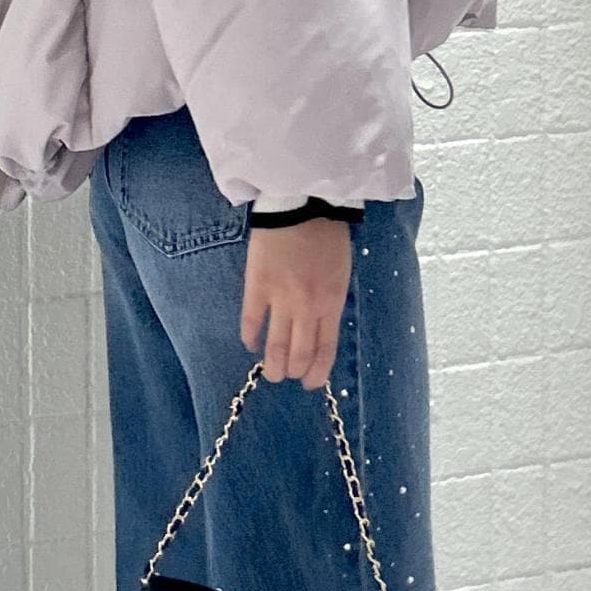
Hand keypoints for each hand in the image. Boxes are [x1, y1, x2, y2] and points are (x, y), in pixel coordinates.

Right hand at [240, 219, 352, 391]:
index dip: (316, 373)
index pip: (325, 351)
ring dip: (272, 365)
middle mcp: (307, 308)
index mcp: (331, 304)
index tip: (310, 383)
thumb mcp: (340, 275)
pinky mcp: (256, 287)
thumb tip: (318, 330)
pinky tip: (251, 345)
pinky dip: (251, 338)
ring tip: (270, 373)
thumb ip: (330, 304)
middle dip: (293, 372)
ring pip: (275, 346)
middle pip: (299, 355)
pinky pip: (251, 321)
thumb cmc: (327, 238)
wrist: (302, 207)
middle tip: (286, 376)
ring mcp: (280, 299)